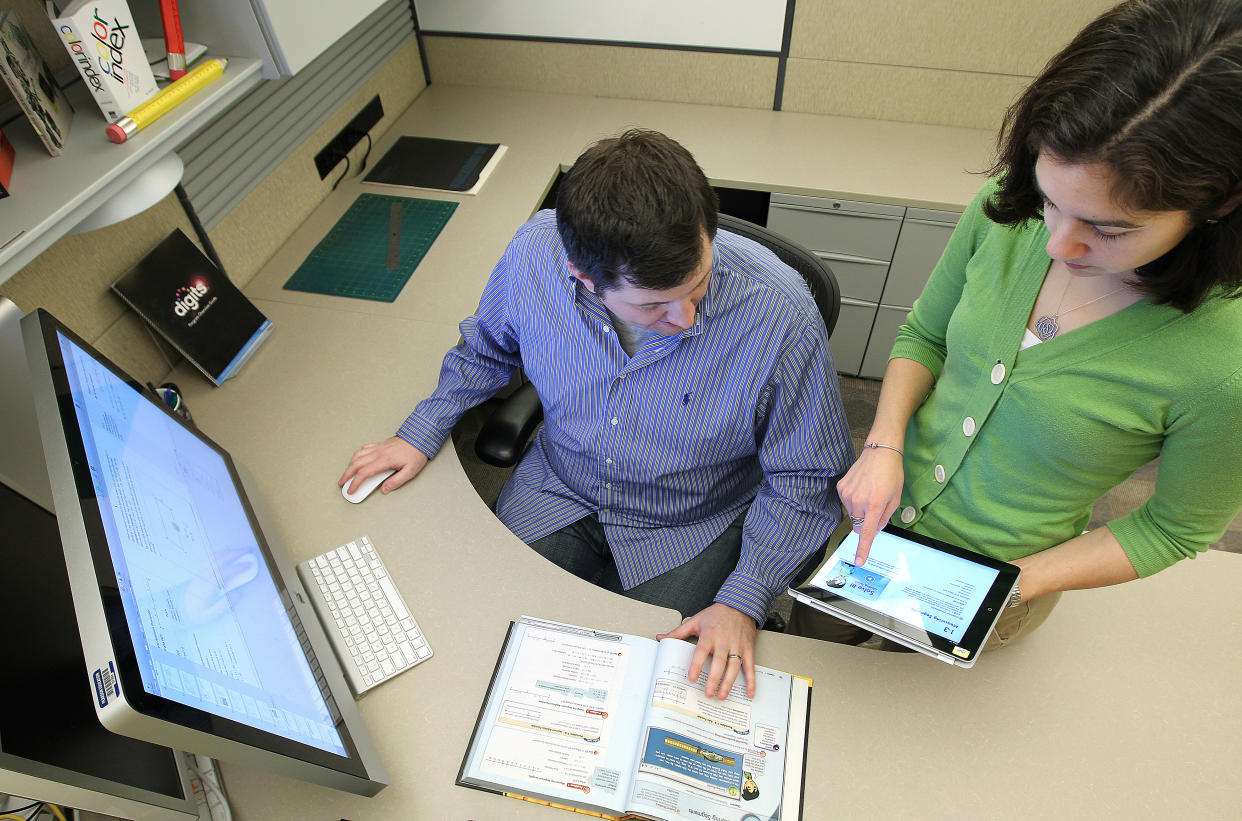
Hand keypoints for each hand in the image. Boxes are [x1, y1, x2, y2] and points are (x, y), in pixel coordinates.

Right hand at [338, 436, 428, 495]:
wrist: (420, 437)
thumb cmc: (416, 453)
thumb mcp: (410, 471)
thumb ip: (396, 481)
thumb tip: (384, 489)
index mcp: (385, 460)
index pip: (364, 473)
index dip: (355, 482)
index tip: (351, 490)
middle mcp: (378, 453)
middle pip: (356, 464)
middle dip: (347, 475)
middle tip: (342, 483)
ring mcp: (378, 448)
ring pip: (358, 455)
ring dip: (350, 465)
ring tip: (347, 473)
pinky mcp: (380, 445)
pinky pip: (364, 449)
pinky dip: (357, 455)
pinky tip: (356, 460)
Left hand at [657, 603, 757, 698]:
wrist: (739, 605)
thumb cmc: (716, 614)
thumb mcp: (695, 621)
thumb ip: (678, 632)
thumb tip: (661, 638)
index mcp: (710, 635)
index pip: (701, 651)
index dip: (696, 665)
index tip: (692, 678)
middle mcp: (724, 641)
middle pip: (719, 662)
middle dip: (714, 679)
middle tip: (708, 693)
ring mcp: (737, 646)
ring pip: (734, 667)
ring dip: (728, 682)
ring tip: (722, 695)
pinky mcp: (748, 649)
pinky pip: (750, 666)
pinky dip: (752, 680)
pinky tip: (749, 692)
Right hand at [836, 445, 903, 565]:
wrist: (880, 452)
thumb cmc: (892, 475)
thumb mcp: (895, 498)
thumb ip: (884, 518)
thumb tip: (874, 530)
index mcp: (874, 505)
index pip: (866, 533)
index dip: (863, 549)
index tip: (859, 560)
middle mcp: (858, 501)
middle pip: (858, 524)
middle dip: (866, 521)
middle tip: (875, 507)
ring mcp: (847, 494)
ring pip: (852, 514)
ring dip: (860, 510)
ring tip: (869, 493)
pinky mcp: (841, 488)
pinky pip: (846, 503)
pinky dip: (853, 500)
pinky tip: (861, 488)